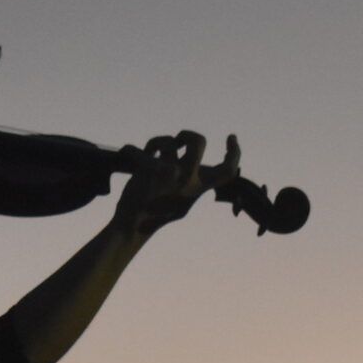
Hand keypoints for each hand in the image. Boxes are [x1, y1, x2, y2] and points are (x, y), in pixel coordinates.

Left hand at [113, 131, 239, 239]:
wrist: (134, 227)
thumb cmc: (158, 212)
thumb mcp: (183, 200)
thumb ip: (191, 184)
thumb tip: (196, 169)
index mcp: (199, 187)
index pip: (228, 171)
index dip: (235, 152)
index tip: (231, 137)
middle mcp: (187, 180)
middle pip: (198, 143)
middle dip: (188, 134)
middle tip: (179, 142)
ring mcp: (169, 175)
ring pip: (168, 142)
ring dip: (158, 142)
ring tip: (151, 151)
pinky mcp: (150, 172)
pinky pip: (142, 148)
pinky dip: (131, 150)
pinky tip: (127, 153)